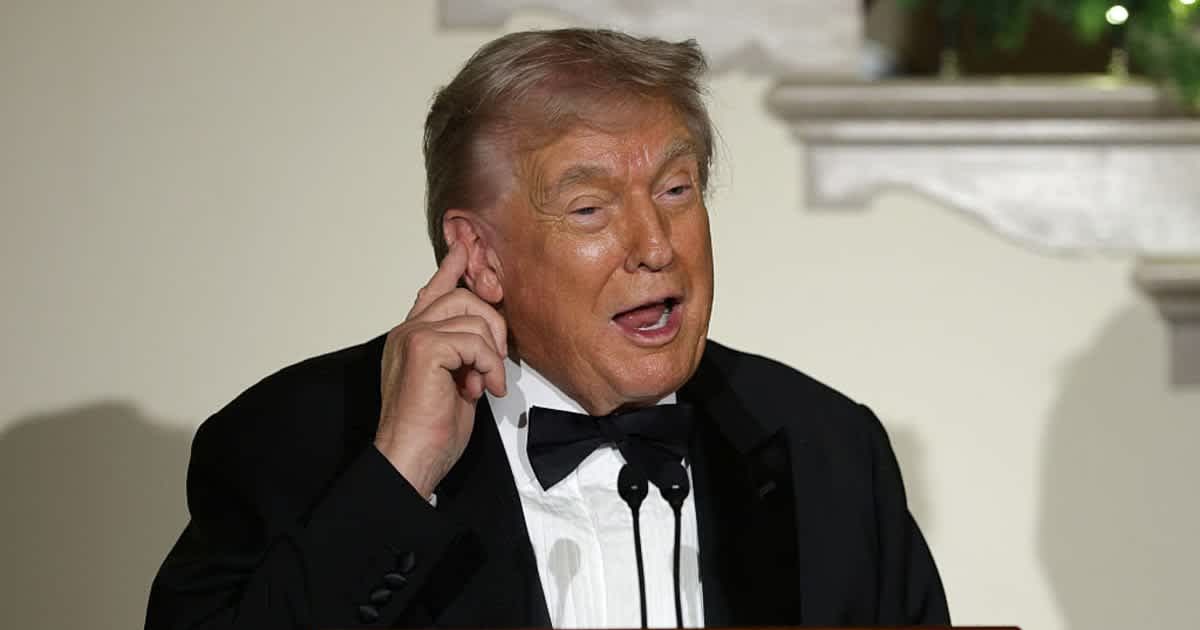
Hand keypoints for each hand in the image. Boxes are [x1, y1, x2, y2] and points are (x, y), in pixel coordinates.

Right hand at [374, 241, 507, 497]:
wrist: (410, 458)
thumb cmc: (430, 431)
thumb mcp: (453, 384)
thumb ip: (461, 355)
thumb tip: (485, 343)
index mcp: (410, 337)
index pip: (433, 291)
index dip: (451, 268)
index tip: (463, 248)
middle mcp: (408, 329)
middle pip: (463, 297)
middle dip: (492, 325)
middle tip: (493, 365)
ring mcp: (413, 335)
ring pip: (474, 318)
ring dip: (491, 355)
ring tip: (482, 385)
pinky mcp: (424, 347)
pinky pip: (475, 341)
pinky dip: (488, 366)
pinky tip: (481, 390)